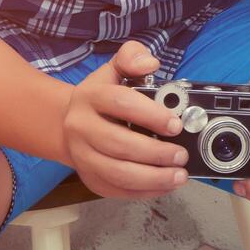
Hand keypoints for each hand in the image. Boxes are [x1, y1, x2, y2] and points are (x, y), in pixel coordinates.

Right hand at [61, 40, 191, 198]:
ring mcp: (82, 156)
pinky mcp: (88, 177)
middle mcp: (81, 127)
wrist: (68, 123)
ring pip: (116, 173)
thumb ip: (132, 57)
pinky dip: (143, 191)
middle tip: (181, 155)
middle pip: (118, 144)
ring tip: (178, 175)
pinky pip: (115, 190)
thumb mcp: (114, 69)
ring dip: (152, 177)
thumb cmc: (101, 95)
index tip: (176, 124)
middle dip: (155, 153)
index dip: (151, 115)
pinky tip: (164, 186)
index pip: (122, 103)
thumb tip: (150, 63)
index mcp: (90, 96)